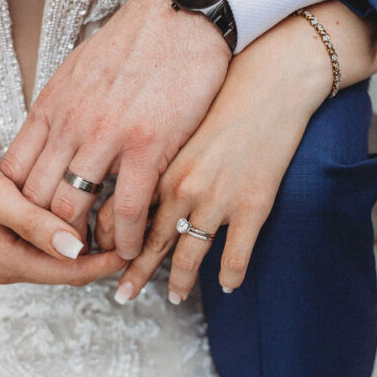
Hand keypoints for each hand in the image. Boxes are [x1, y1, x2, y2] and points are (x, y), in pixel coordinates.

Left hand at [0, 0, 230, 259]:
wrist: (183, 15)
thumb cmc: (139, 41)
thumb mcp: (79, 69)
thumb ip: (62, 107)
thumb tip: (50, 134)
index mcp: (51, 107)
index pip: (14, 173)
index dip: (19, 208)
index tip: (34, 225)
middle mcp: (70, 125)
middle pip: (36, 200)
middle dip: (45, 234)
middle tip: (62, 252)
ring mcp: (106, 138)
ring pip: (73, 211)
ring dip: (83, 243)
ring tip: (95, 258)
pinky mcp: (147, 146)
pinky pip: (127, 209)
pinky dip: (127, 238)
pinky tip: (134, 248)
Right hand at [0, 150, 125, 285]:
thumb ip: (35, 223)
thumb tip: (76, 249)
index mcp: (9, 262)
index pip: (72, 273)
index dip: (107, 261)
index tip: (136, 243)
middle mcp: (11, 267)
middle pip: (70, 269)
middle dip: (102, 252)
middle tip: (133, 225)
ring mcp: (9, 257)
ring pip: (60, 256)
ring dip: (87, 241)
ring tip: (114, 215)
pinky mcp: (9, 242)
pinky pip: (47, 244)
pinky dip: (68, 231)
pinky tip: (83, 208)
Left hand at [96, 15, 332, 302]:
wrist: (272, 78)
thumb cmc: (223, 89)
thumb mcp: (174, 116)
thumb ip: (152, 147)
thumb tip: (130, 168)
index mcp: (157, 163)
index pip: (121, 215)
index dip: (110, 241)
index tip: (103, 256)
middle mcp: (181, 187)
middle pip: (149, 243)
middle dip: (133, 274)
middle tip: (121, 295)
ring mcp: (217, 200)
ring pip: (189, 256)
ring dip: (179, 283)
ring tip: (174, 298)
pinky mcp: (253, 205)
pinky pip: (236, 255)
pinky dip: (230, 276)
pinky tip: (227, 285)